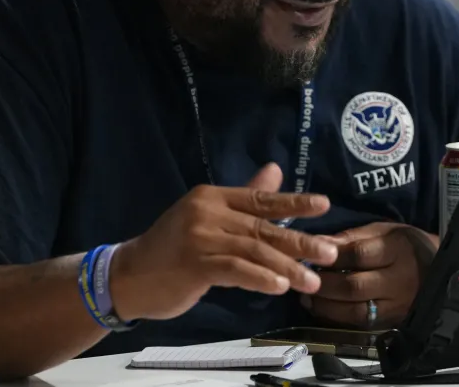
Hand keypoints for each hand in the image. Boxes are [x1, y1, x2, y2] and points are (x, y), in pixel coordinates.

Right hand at [111, 164, 337, 320]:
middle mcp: (208, 211)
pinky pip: (236, 269)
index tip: (324, 206)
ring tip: (312, 280)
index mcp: (213, 196)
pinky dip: (260, 278)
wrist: (128, 276)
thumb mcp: (207, 217)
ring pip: (254, 251)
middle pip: (264, 227)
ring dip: (287, 268)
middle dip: (300, 241)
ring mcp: (200, 237)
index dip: (294, 202)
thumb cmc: (172, 248)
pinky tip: (280, 286)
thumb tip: (275, 170)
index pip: (261, 198)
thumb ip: (243, 197)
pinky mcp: (195, 263)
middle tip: (330, 253)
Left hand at [302, 222, 438, 328]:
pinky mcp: (393, 322)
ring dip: (327, 306)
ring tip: (308, 298)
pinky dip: (338, 318)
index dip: (332, 257)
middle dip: (325, 284)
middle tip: (304, 280)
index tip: (310, 254)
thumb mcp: (384, 230)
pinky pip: (362, 323)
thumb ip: (353, 237)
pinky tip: (324, 309)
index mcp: (397, 250)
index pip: (360, 255)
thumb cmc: (405, 245)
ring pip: (356, 310)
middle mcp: (398, 280)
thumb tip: (320, 242)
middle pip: (355, 286)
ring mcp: (397, 305)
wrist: (440, 270)